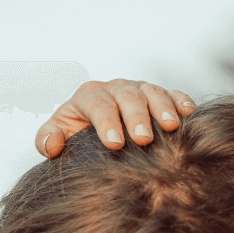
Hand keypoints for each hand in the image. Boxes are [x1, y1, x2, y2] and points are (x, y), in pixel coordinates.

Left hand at [36, 79, 195, 157]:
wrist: (89, 132)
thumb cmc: (73, 135)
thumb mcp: (56, 135)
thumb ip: (46, 139)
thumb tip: (52, 144)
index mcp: (88, 96)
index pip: (98, 104)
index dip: (106, 122)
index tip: (114, 144)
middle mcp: (114, 88)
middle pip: (127, 97)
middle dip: (136, 117)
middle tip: (143, 139)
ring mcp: (137, 89)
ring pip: (151, 92)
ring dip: (162, 108)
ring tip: (171, 126)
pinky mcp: (155, 95)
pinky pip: (170, 93)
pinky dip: (179, 100)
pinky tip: (187, 113)